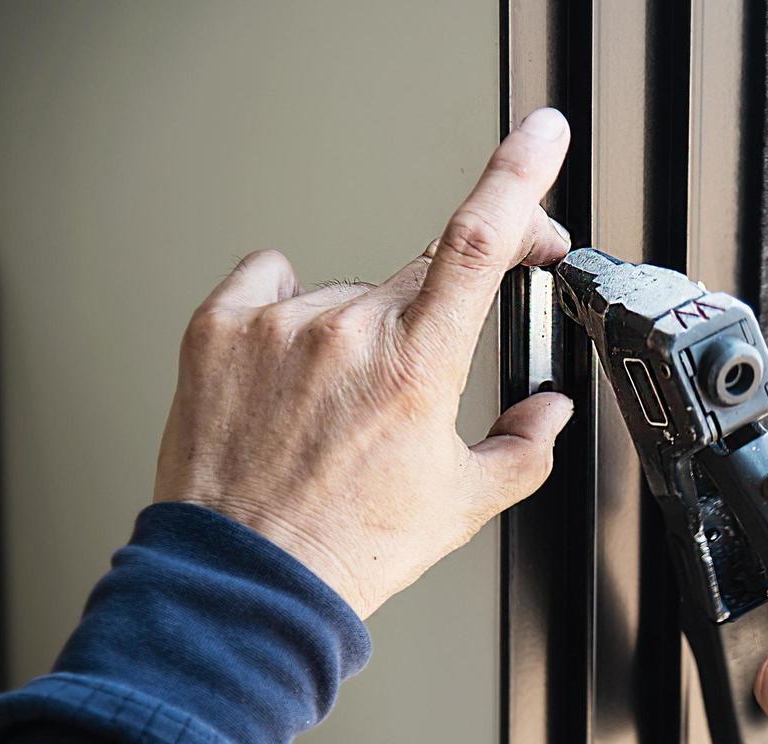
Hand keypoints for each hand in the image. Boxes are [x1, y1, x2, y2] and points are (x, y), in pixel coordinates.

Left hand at [154, 107, 572, 618]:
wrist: (244, 580)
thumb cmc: (347, 546)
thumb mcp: (461, 505)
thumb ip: (524, 447)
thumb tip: (548, 411)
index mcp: (417, 365)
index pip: (479, 241)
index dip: (519, 178)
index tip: (542, 139)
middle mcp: (348, 330)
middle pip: (420, 273)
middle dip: (444, 302)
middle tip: (430, 356)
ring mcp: (279, 324)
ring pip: (346, 294)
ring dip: (359, 332)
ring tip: (336, 408)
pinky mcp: (219, 329)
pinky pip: (269, 282)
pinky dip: (286, 311)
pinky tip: (289, 363)